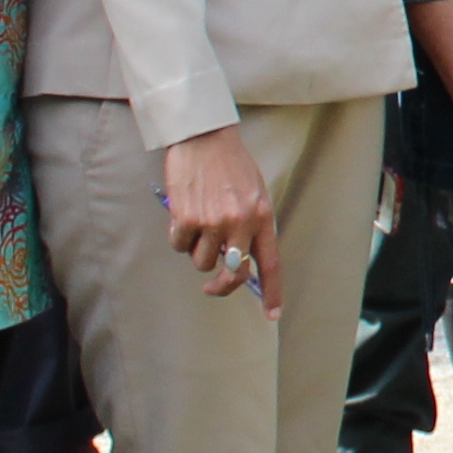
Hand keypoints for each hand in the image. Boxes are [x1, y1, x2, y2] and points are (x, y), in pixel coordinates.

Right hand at [161, 124, 282, 310]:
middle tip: (212, 285)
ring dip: (197, 249)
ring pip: (201, 261)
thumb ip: (251, 224)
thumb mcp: (254, 192)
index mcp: (262, 217)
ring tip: (198, 222)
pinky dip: (179, 235)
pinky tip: (183, 213)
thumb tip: (239, 259)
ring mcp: (212, 223)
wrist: (204, 138)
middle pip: (232, 272)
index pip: (270, 264)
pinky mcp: (186, 219)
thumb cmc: (230, 164)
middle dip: (222, 285)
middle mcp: (240, 223)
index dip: (272, 292)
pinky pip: (179, 245)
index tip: (273, 313)